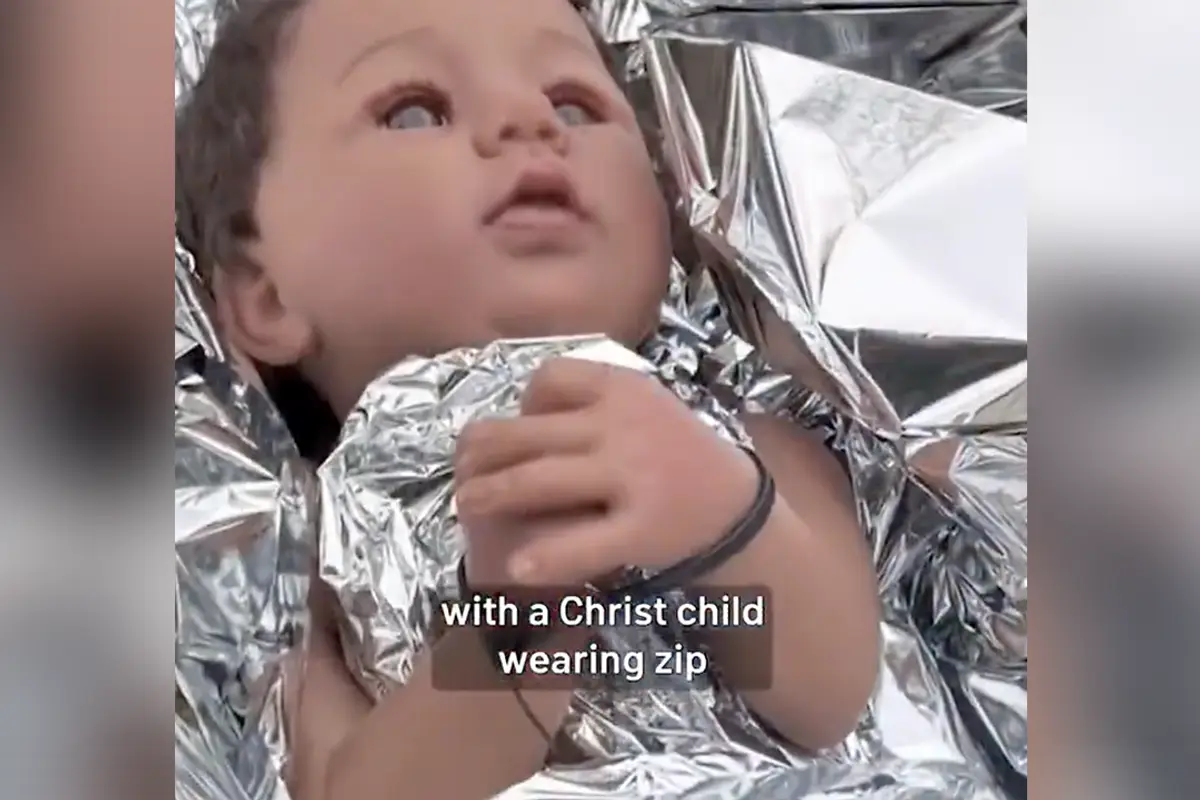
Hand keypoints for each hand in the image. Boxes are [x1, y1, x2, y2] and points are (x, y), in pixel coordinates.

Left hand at [454, 358, 757, 586]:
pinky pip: (584, 543)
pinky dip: (547, 556)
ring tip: (466, 503)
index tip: (519, 425)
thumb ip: (591, 403)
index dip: (522, 403)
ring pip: (542, 480)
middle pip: (531, 433)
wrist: (737, 507)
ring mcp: (633, 476)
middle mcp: (624, 426)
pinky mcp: (643, 529)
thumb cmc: (677, 454)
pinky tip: (518, 567)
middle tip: (462, 469)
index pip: (551, 378)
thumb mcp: (644, 406)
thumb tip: (516, 415)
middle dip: (485, 452)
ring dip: (493, 493)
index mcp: (624, 389)